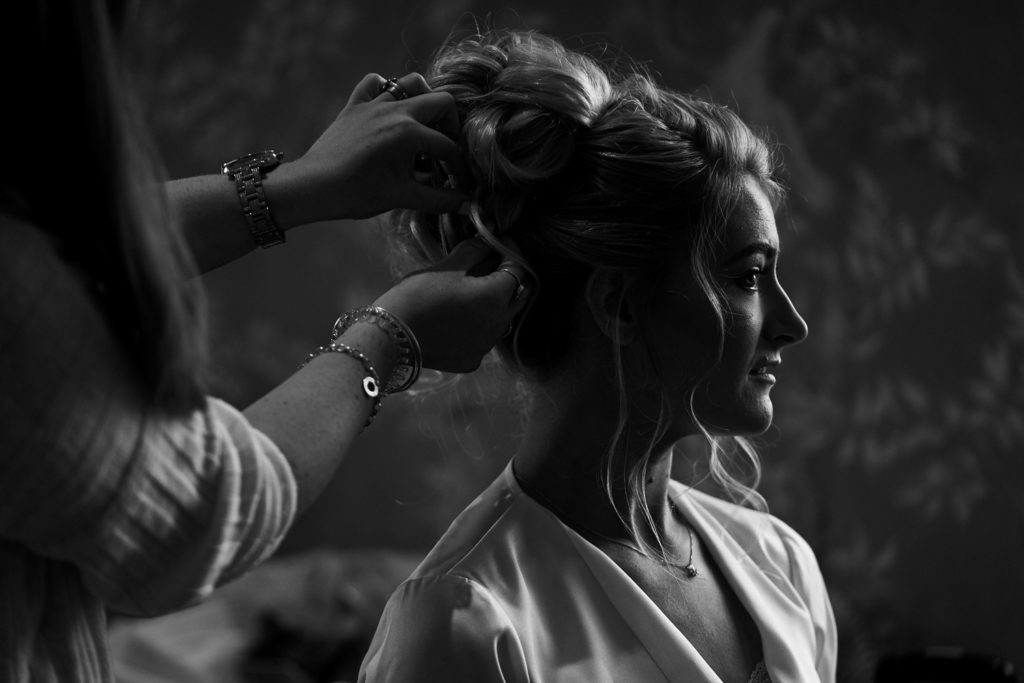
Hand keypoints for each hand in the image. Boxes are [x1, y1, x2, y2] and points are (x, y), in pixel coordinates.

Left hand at [285, 72, 467, 221]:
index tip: (460, 183)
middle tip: (445, 149)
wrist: (314, 187)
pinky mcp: (354, 106)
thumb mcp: (403, 197)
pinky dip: (385, 89)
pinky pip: (374, 83)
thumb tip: (464, 202)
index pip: (448, 147)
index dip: (460, 167)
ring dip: (424, 99)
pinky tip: (387, 110)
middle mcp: (395, 111)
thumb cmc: (358, 193)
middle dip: (451, 125)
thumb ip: (438, 200)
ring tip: (423, 124)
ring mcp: (374, 104)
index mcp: (410, 133)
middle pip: (441, 101)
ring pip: (410, 83)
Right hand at [371, 238, 532, 372]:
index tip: (499, 242)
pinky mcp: (471, 361)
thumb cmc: (418, 296)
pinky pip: (484, 338)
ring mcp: (486, 347)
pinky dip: (479, 324)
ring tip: (474, 288)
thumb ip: (474, 250)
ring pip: (502, 319)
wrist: (390, 338)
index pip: (518, 269)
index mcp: (495, 298)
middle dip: (510, 277)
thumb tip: (488, 237)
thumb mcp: (447, 267)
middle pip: (518, 296)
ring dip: (496, 302)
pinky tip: (461, 316)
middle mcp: (498, 325)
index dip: (510, 252)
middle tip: (493, 262)